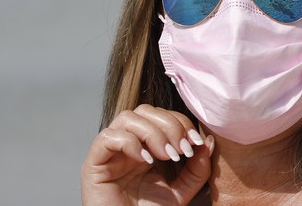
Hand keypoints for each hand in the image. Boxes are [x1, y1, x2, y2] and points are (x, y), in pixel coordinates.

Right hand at [81, 105, 213, 204]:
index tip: (196, 142)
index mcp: (146, 146)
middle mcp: (127, 145)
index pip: (162, 116)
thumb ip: (197, 168)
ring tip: (166, 156)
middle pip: (145, 111)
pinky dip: (130, 143)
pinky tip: (145, 160)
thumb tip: (208, 141)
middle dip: (169, 125)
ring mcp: (109, 153)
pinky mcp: (93, 165)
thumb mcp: (182, 191)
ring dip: (152, 132)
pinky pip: (107, 138)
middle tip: (181, 150)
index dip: (181, 122)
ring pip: (127, 118)